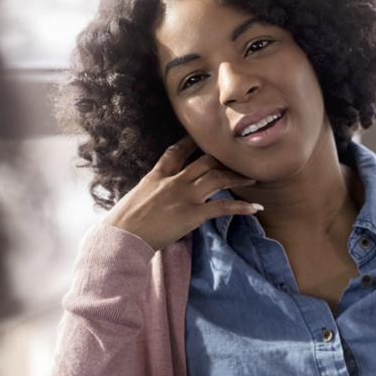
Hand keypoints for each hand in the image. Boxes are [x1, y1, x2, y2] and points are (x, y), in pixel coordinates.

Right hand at [102, 136, 258, 250]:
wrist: (121, 237)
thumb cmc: (123, 224)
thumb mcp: (134, 199)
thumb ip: (150, 194)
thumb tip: (156, 200)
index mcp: (156, 176)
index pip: (176, 151)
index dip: (191, 142)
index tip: (203, 138)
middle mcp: (173, 181)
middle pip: (205, 161)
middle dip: (224, 160)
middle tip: (239, 161)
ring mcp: (184, 196)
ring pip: (218, 178)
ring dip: (238, 177)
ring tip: (252, 178)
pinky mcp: (192, 214)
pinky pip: (222, 207)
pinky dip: (241, 207)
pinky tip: (255, 208)